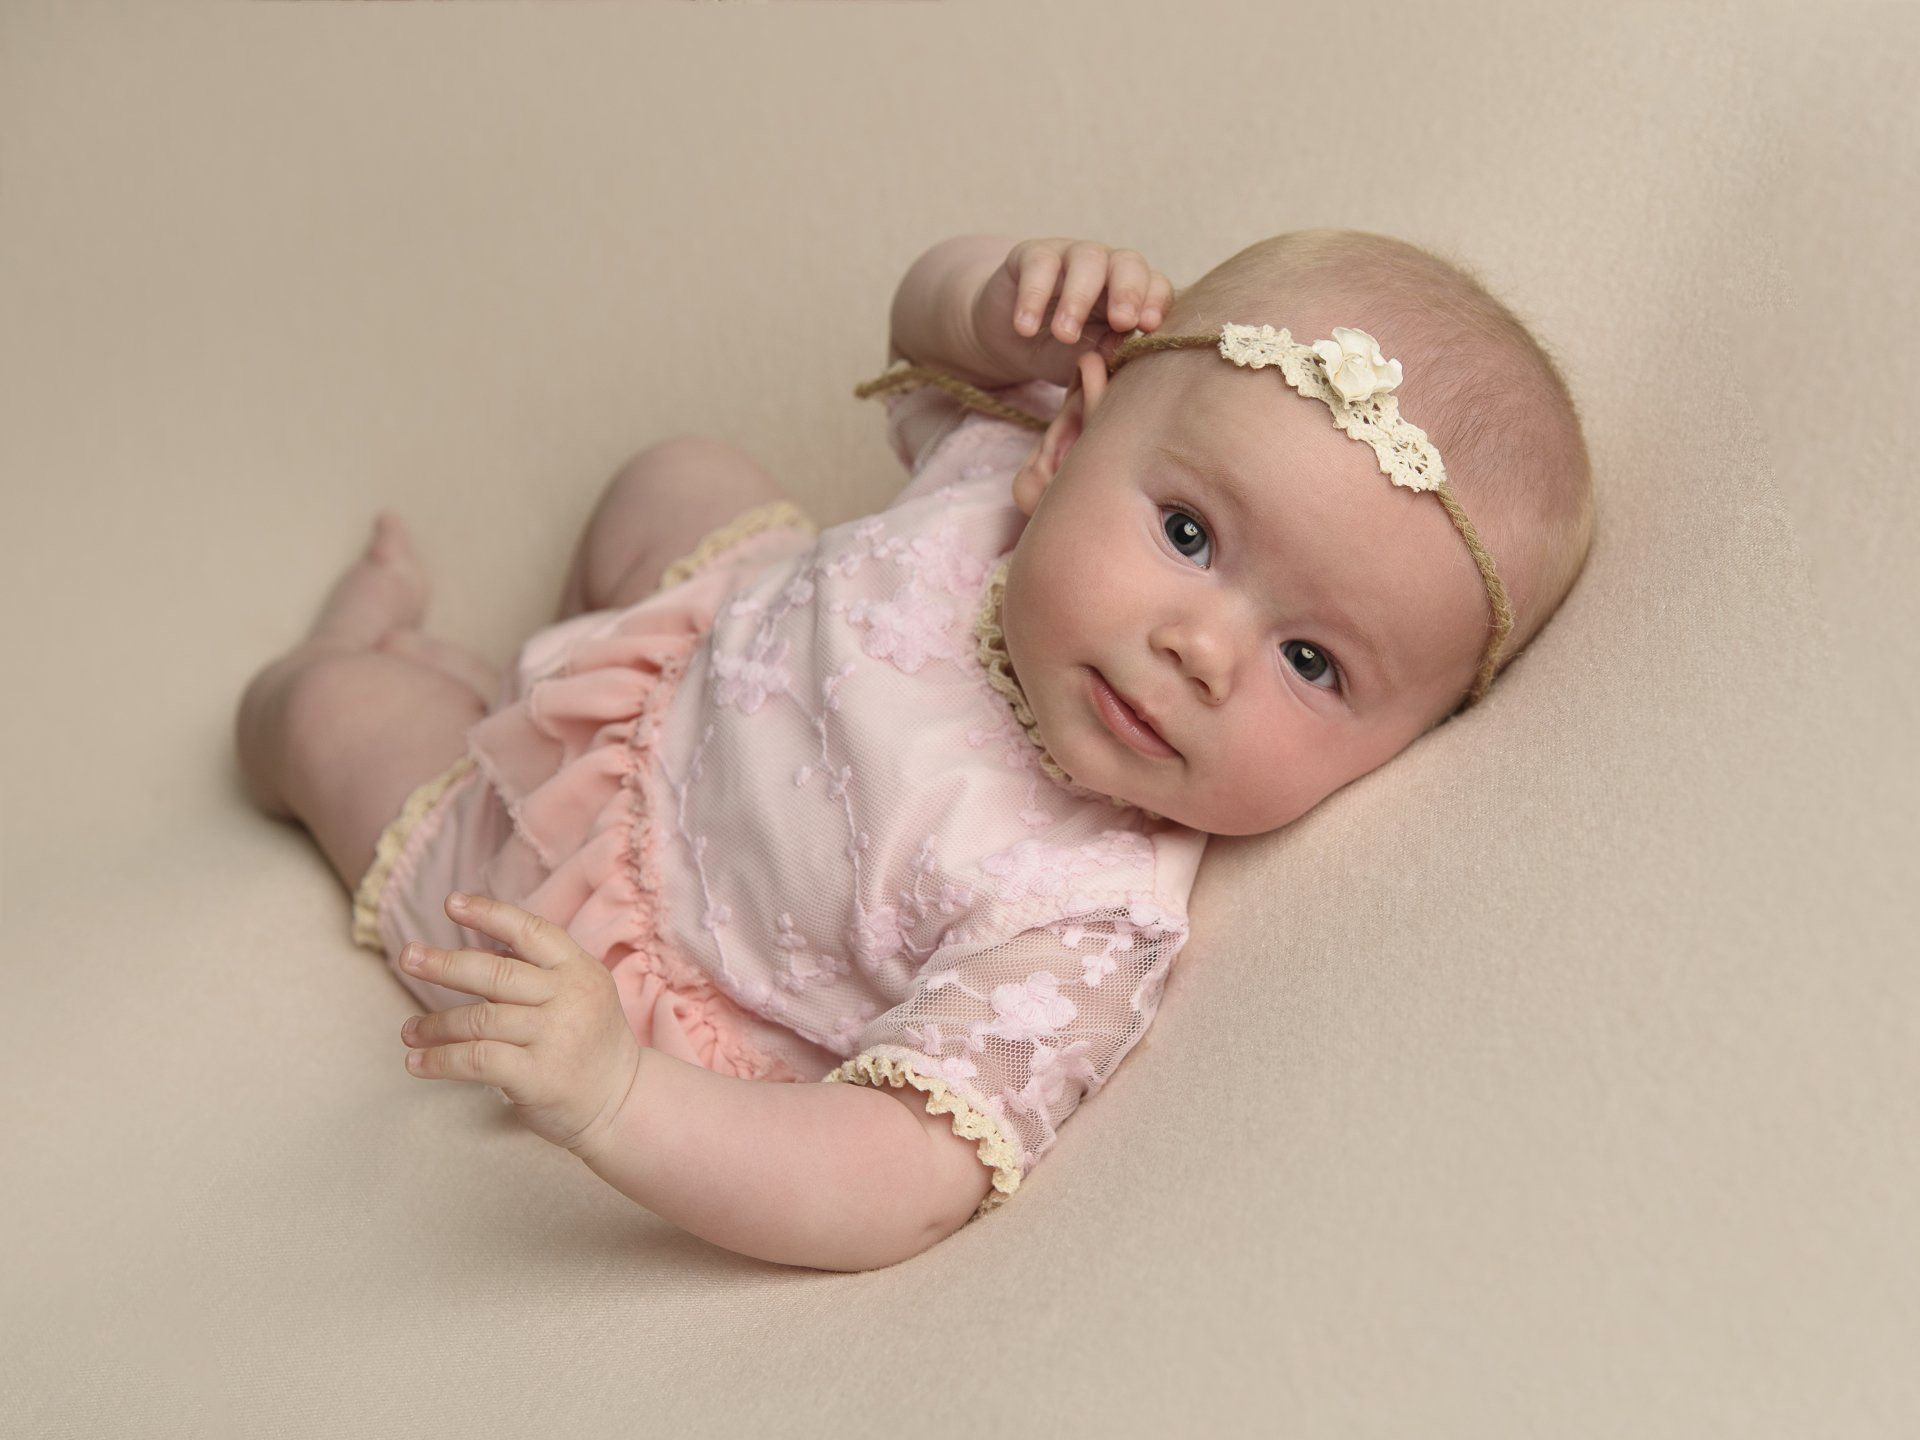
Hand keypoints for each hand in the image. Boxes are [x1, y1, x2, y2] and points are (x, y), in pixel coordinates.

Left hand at [398, 891, 642, 1158]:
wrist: (622, 1100)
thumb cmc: (588, 1042)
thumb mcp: (580, 993)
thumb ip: (537, 972)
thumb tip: (476, 951)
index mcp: (579, 970)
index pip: (531, 932)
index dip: (490, 914)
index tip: (452, 903)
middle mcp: (569, 997)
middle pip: (496, 973)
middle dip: (445, 964)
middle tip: (408, 957)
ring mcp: (555, 1036)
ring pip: (479, 1019)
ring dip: (434, 1024)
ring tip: (409, 1030)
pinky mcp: (538, 1076)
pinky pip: (476, 1060)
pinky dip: (439, 1059)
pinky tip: (416, 1062)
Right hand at [968, 237, 1175, 387]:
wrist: (1012, 344)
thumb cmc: (1061, 352)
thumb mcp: (1087, 360)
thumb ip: (1107, 353)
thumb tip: (1122, 348)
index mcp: (1131, 293)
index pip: (1155, 286)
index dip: (1155, 302)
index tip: (1148, 327)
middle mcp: (1107, 268)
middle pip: (1128, 263)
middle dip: (1128, 292)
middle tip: (1122, 322)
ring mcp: (1071, 256)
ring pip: (1087, 259)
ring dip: (1079, 298)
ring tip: (1064, 334)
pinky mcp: (1033, 255)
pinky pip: (1039, 264)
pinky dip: (1033, 296)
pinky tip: (1025, 328)